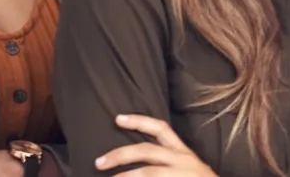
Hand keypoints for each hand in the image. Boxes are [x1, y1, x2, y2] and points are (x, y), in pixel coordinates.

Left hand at [93, 114, 217, 174]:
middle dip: (120, 154)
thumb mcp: (189, 168)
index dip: (139, 121)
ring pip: (147, 172)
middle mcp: (182, 160)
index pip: (161, 129)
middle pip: (147, 150)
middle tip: (100, 162)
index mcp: (183, 152)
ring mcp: (180, 174)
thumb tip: (138, 164)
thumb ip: (168, 162)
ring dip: (124, 176)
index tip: (118, 118)